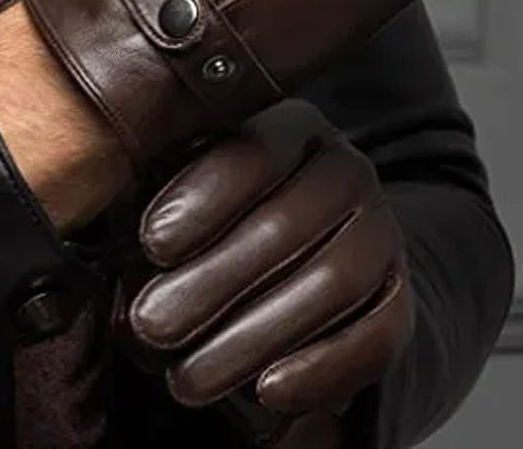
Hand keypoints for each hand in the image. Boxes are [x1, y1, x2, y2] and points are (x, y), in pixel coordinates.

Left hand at [117, 101, 409, 439]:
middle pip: (290, 221)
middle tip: (151, 325)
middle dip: (214, 280)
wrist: (299, 256)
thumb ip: (154, 206)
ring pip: (334, 280)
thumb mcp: (184, 194)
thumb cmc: (218, 220)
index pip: (256, 150)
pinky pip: (379, 334)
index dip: (204, 196)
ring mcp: (381, 231)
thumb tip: (124, 263)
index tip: (151, 244)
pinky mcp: (398, 296)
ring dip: (254, 336)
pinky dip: (322, 369)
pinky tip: (266, 393)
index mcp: (293, 128)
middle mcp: (347, 170)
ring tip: (187, 378)